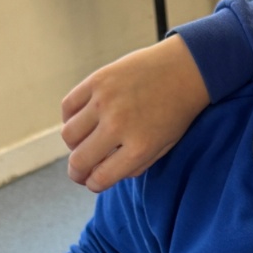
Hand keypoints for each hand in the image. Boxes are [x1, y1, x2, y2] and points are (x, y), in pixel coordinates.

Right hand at [61, 36, 209, 191]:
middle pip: (79, 160)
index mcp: (139, 147)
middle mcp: (117, 126)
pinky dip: (69, 118)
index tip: (92, 182)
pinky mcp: (96, 81)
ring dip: (73, 145)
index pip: (100, 177)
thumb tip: (101, 174)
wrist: (185, 69)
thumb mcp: (163, 147)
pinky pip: (68, 106)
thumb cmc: (176, 112)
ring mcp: (104, 102)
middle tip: (79, 171)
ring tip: (84, 142)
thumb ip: (134, 165)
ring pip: (68, 135)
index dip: (92, 184)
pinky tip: (81, 120)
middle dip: (76, 172)